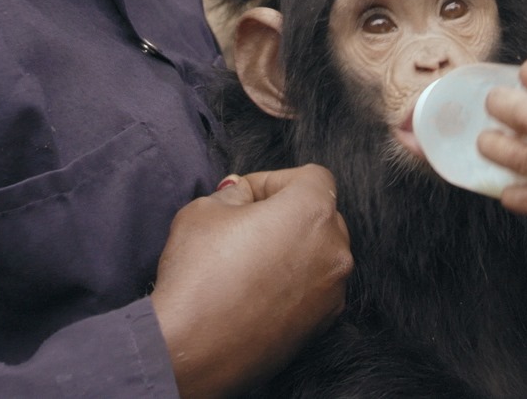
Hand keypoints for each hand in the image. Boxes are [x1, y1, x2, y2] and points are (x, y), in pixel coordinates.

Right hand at [151, 164, 352, 398]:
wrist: (192, 349)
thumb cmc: (199, 275)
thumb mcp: (205, 209)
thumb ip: (235, 192)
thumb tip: (245, 194)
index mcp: (312, 211)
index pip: (310, 177)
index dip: (273, 181)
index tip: (244, 195)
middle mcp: (334, 249)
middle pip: (319, 215)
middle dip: (286, 214)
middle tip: (244, 225)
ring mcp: (332, 290)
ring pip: (317, 253)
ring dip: (290, 249)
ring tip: (247, 261)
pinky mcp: (322, 324)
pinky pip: (312, 287)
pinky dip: (291, 282)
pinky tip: (254, 289)